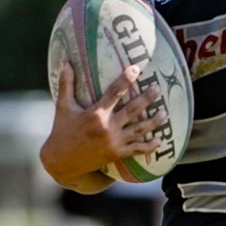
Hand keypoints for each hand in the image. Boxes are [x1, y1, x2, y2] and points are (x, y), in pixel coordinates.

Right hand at [39, 63, 159, 186]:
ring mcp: (114, 142)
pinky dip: (149, 146)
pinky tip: (159, 140)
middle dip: (147, 99)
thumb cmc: (62, 131)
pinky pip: (137, 149)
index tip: (136, 69)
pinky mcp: (116, 154)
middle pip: (133, 110)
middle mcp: (107, 127)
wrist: (62, 162)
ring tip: (164, 113)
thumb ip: (66, 84)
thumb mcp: (62, 107)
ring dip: (154, 121)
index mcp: (95, 114)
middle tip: (158, 89)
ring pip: (139, 130)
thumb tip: (65, 63)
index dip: (126, 79)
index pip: (114, 92)